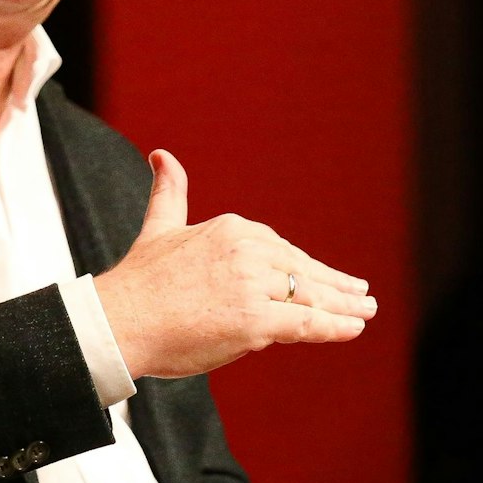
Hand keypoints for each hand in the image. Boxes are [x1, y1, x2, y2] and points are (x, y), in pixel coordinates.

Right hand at [93, 149, 375, 379]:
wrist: (118, 321)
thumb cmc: (137, 282)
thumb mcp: (159, 226)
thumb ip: (170, 192)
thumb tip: (162, 155)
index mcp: (232, 229)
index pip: (281, 251)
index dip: (306, 267)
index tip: (326, 276)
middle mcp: (248, 252)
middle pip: (302, 271)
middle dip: (335, 284)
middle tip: (361, 294)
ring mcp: (254, 287)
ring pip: (310, 297)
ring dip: (344, 305)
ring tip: (364, 310)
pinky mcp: (256, 322)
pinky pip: (306, 324)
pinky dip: (335, 326)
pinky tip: (354, 327)